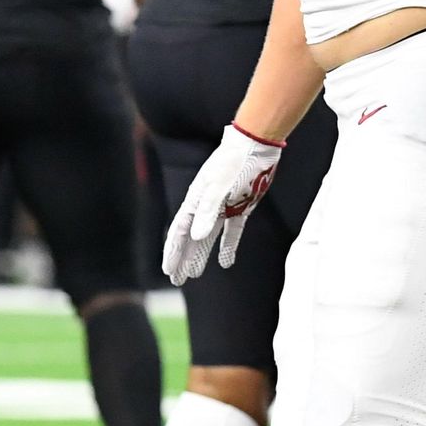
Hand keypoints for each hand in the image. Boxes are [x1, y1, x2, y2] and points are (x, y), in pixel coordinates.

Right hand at [162, 124, 284, 283]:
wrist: (256, 145)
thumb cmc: (235, 163)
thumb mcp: (220, 187)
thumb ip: (208, 212)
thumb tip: (196, 236)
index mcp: (196, 201)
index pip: (179, 232)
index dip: (173, 252)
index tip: (169, 272)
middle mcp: (205, 206)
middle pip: (190, 238)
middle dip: (182, 259)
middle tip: (176, 281)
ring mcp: (222, 207)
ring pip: (207, 237)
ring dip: (200, 255)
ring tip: (194, 275)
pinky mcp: (240, 207)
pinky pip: (231, 231)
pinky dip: (227, 246)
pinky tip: (226, 262)